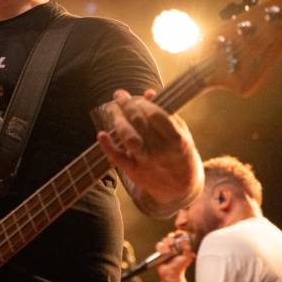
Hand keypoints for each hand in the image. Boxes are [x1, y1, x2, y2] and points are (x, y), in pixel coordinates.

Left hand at [96, 89, 199, 204]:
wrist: (180, 188)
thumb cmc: (178, 152)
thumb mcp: (179, 132)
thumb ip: (165, 113)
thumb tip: (149, 93)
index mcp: (177, 139)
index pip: (155, 115)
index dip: (141, 103)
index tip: (133, 97)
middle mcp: (162, 151)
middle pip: (139, 124)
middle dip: (126, 106)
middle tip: (118, 97)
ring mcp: (148, 162)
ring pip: (129, 139)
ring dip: (118, 121)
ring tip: (112, 109)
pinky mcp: (135, 172)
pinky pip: (119, 158)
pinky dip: (108, 146)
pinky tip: (101, 135)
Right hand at [155, 231, 194, 281]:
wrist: (171, 274)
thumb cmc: (180, 267)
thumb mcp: (187, 257)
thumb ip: (187, 247)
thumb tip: (185, 238)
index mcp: (181, 245)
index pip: (179, 235)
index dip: (179, 233)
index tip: (179, 234)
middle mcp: (174, 245)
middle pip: (171, 235)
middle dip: (171, 240)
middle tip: (173, 246)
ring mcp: (166, 247)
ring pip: (164, 239)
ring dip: (166, 245)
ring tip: (169, 252)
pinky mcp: (160, 250)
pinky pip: (159, 245)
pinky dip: (161, 249)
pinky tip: (164, 254)